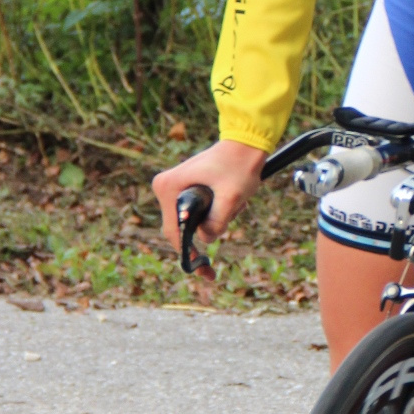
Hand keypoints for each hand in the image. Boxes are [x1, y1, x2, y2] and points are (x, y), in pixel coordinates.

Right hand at [151, 139, 266, 256]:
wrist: (246, 143)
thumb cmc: (240, 165)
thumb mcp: (232, 197)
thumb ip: (218, 221)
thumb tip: (205, 239)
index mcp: (170, 187)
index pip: (173, 231)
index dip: (187, 254)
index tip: (203, 271)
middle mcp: (167, 187)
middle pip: (182, 228)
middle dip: (206, 234)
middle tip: (220, 251)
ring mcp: (176, 187)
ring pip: (193, 221)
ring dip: (217, 221)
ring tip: (238, 204)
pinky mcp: (187, 187)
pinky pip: (198, 212)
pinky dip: (217, 213)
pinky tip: (235, 201)